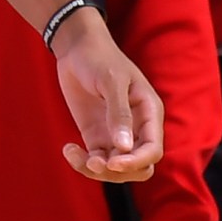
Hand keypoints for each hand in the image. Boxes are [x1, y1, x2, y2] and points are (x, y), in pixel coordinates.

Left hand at [51, 10, 164, 181]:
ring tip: (75, 154)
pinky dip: (82, 162)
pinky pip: (95, 161)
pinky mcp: (96, 136)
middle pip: (138, 167)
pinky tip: (68, 149)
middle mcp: (136, 128)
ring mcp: (116, 134)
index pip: (153, 150)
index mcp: (149, 114)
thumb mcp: (111, 81)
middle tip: (93, 161)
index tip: (112, 162)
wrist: (76, 49)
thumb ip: (119, 114)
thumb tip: (125, 148)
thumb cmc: (99, 58)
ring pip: (116, 170)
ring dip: (97, 170)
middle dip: (117, 172)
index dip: (136, 162)